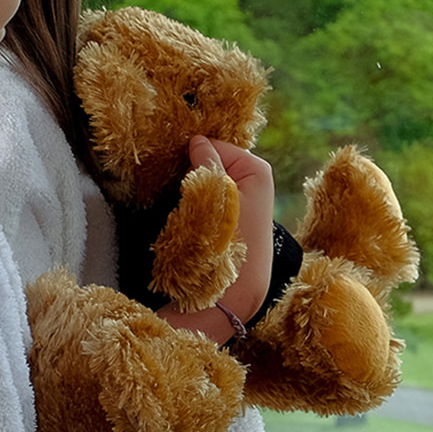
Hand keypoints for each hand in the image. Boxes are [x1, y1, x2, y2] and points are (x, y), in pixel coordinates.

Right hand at [157, 136, 274, 342]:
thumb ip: (206, 162)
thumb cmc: (223, 241)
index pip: (214, 145)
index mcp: (256, 169)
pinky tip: (190, 219)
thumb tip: (197, 141)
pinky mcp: (235, 219)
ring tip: (184, 207)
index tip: (177, 170)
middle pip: (213, 163)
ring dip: (193, 190)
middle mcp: (255, 182)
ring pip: (209, 182)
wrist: (232, 290)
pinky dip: (198, 205)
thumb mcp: (212, 193)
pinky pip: (211, 201)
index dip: (193, 155)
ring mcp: (245, 201)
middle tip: (178, 190)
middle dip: (193, 172)